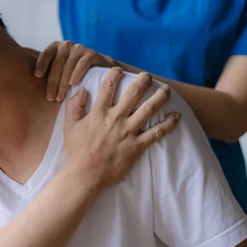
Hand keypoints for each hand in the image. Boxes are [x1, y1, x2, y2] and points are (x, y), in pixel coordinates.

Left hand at [34, 41, 115, 101]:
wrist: (99, 68)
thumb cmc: (73, 71)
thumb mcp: (58, 68)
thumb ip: (45, 70)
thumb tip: (21, 76)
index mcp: (56, 47)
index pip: (46, 54)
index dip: (41, 64)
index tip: (36, 76)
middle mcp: (66, 45)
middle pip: (57, 64)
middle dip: (52, 82)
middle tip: (49, 98)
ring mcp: (79, 48)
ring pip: (69, 66)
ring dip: (63, 83)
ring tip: (60, 98)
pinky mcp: (91, 54)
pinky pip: (82, 64)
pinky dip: (77, 73)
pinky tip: (73, 84)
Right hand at [63, 68, 179, 192]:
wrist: (85, 176)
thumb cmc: (76, 151)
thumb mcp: (69, 126)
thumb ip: (74, 106)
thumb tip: (82, 91)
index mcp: (99, 113)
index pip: (108, 87)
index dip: (115, 74)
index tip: (119, 70)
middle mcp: (115, 119)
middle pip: (134, 93)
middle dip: (143, 80)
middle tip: (148, 76)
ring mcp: (128, 132)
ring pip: (149, 109)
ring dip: (160, 97)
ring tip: (167, 90)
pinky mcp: (137, 146)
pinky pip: (157, 133)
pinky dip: (169, 124)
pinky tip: (177, 116)